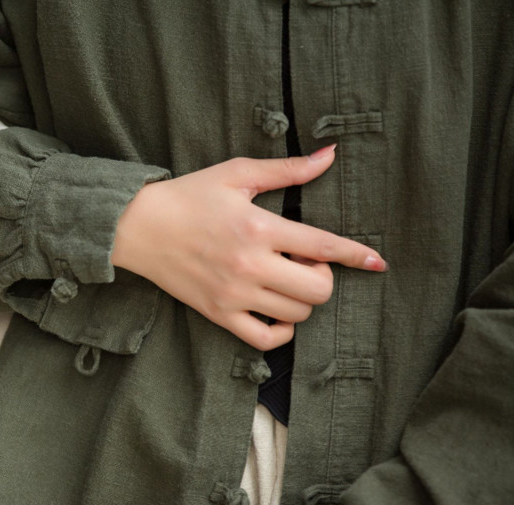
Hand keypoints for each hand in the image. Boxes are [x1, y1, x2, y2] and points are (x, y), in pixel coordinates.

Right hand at [111, 145, 386, 350]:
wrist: (138, 227)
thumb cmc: (188, 196)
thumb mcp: (236, 174)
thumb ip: (287, 169)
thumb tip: (329, 155)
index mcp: (259, 227)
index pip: (323, 246)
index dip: (356, 255)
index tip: (377, 263)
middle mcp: (250, 266)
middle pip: (317, 290)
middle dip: (324, 277)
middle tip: (305, 261)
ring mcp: (234, 295)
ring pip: (296, 314)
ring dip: (303, 298)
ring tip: (285, 278)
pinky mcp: (218, 314)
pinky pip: (265, 339)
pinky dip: (282, 330)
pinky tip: (277, 310)